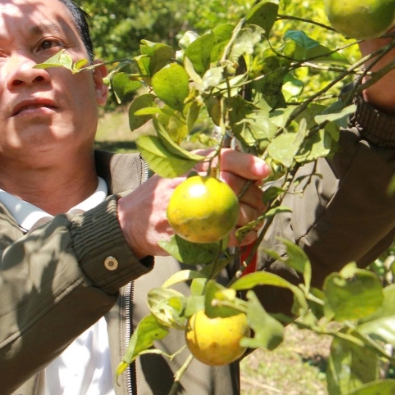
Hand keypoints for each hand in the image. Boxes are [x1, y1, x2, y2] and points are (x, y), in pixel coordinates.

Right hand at [117, 148, 269, 257]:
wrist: (129, 221)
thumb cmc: (164, 194)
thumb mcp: (181, 172)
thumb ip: (212, 170)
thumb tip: (255, 174)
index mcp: (188, 163)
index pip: (222, 157)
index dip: (247, 163)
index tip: (265, 170)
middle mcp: (186, 181)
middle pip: (234, 186)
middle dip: (254, 197)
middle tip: (258, 203)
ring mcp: (184, 207)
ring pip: (232, 211)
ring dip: (250, 218)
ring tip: (252, 220)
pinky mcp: (185, 233)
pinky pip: (223, 236)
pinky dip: (240, 236)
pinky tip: (246, 235)